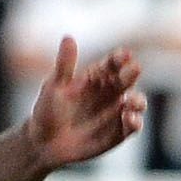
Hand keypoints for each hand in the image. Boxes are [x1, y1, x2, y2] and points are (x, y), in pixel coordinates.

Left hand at [24, 37, 145, 170]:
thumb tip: (68, 37)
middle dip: (132, 74)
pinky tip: (128, 118)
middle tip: (134, 69)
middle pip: (127, 80)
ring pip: (136, 103)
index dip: (119, 58)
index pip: (113, 63)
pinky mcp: (118, 133)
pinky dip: (135, 122)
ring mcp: (116, 112)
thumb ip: (64, 64)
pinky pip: (133, 126)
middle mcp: (110, 93)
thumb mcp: (54, 87)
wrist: (42, 143)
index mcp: (96, 77)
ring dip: (138, 100)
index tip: (124, 55)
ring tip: (130, 101)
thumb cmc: (47, 111)